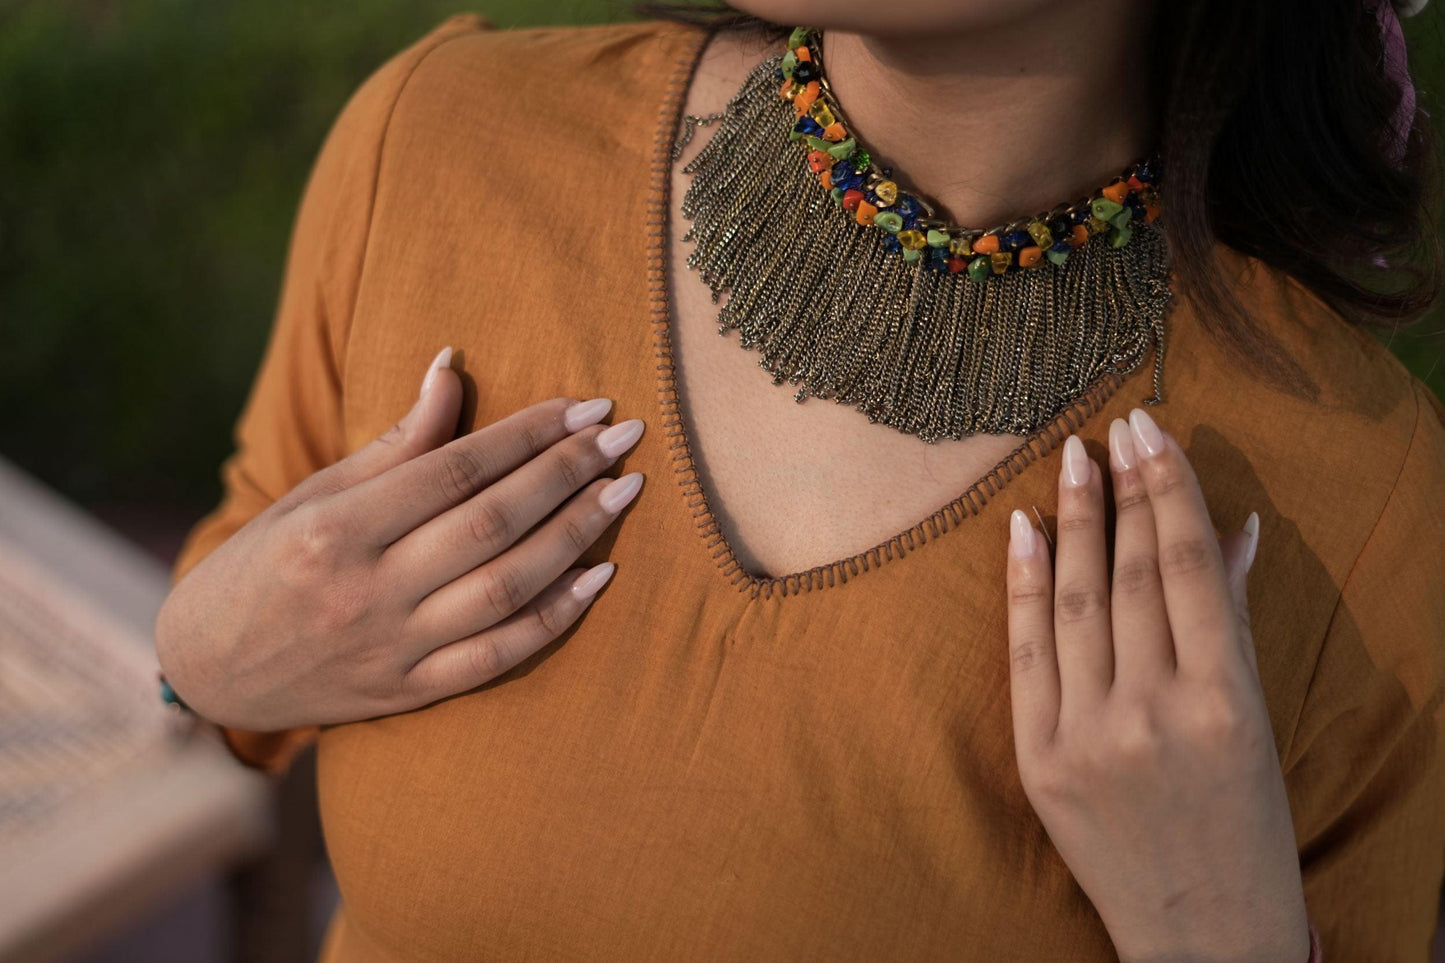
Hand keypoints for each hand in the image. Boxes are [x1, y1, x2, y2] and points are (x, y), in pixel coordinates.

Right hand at [156, 347, 644, 731]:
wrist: (208, 671)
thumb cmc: (263, 564)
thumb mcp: (313, 495)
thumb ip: (394, 443)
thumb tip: (452, 365)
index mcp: (333, 529)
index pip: (453, 471)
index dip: (526, 435)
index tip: (584, 405)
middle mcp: (365, 590)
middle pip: (490, 524)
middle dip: (566, 474)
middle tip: (625, 436)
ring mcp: (392, 648)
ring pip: (505, 588)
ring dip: (575, 536)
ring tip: (625, 491)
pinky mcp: (411, 693)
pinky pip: (499, 656)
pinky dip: (555, 617)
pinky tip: (601, 576)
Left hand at [1004, 408, 1310, 962]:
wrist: (1201, 934)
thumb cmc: (1244, 822)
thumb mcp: (1256, 721)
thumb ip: (1236, 621)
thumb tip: (1233, 526)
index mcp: (1223, 702)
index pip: (1191, 567)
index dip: (1169, 489)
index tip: (1152, 431)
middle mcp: (1153, 713)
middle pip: (1134, 576)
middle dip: (1123, 492)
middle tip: (1114, 429)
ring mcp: (1088, 736)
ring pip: (1077, 603)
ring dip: (1073, 521)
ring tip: (1069, 459)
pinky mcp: (1038, 760)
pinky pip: (1026, 653)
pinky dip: (1023, 586)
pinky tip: (1024, 528)